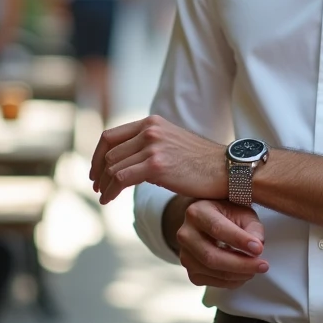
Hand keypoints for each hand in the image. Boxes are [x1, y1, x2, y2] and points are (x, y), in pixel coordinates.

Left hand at [89, 115, 225, 203]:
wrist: (226, 169)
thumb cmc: (202, 162)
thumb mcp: (171, 143)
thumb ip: (149, 145)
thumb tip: (128, 162)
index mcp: (151, 122)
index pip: (110, 136)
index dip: (97, 155)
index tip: (95, 171)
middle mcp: (149, 130)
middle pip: (108, 152)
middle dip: (98, 172)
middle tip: (97, 187)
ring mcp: (152, 146)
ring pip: (112, 166)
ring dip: (104, 184)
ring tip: (103, 196)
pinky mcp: (156, 165)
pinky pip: (121, 178)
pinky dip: (110, 191)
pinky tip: (108, 200)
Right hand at [176, 200, 268, 288]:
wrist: (209, 223)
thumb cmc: (228, 215)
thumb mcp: (243, 212)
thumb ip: (252, 227)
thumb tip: (257, 248)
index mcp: (197, 212)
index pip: (217, 228)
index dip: (239, 240)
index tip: (259, 249)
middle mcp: (185, 234)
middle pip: (211, 256)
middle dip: (240, 264)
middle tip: (263, 265)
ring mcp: (185, 255)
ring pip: (212, 271)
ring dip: (239, 274)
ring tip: (256, 268)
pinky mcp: (191, 272)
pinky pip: (212, 282)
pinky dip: (232, 281)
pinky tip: (244, 273)